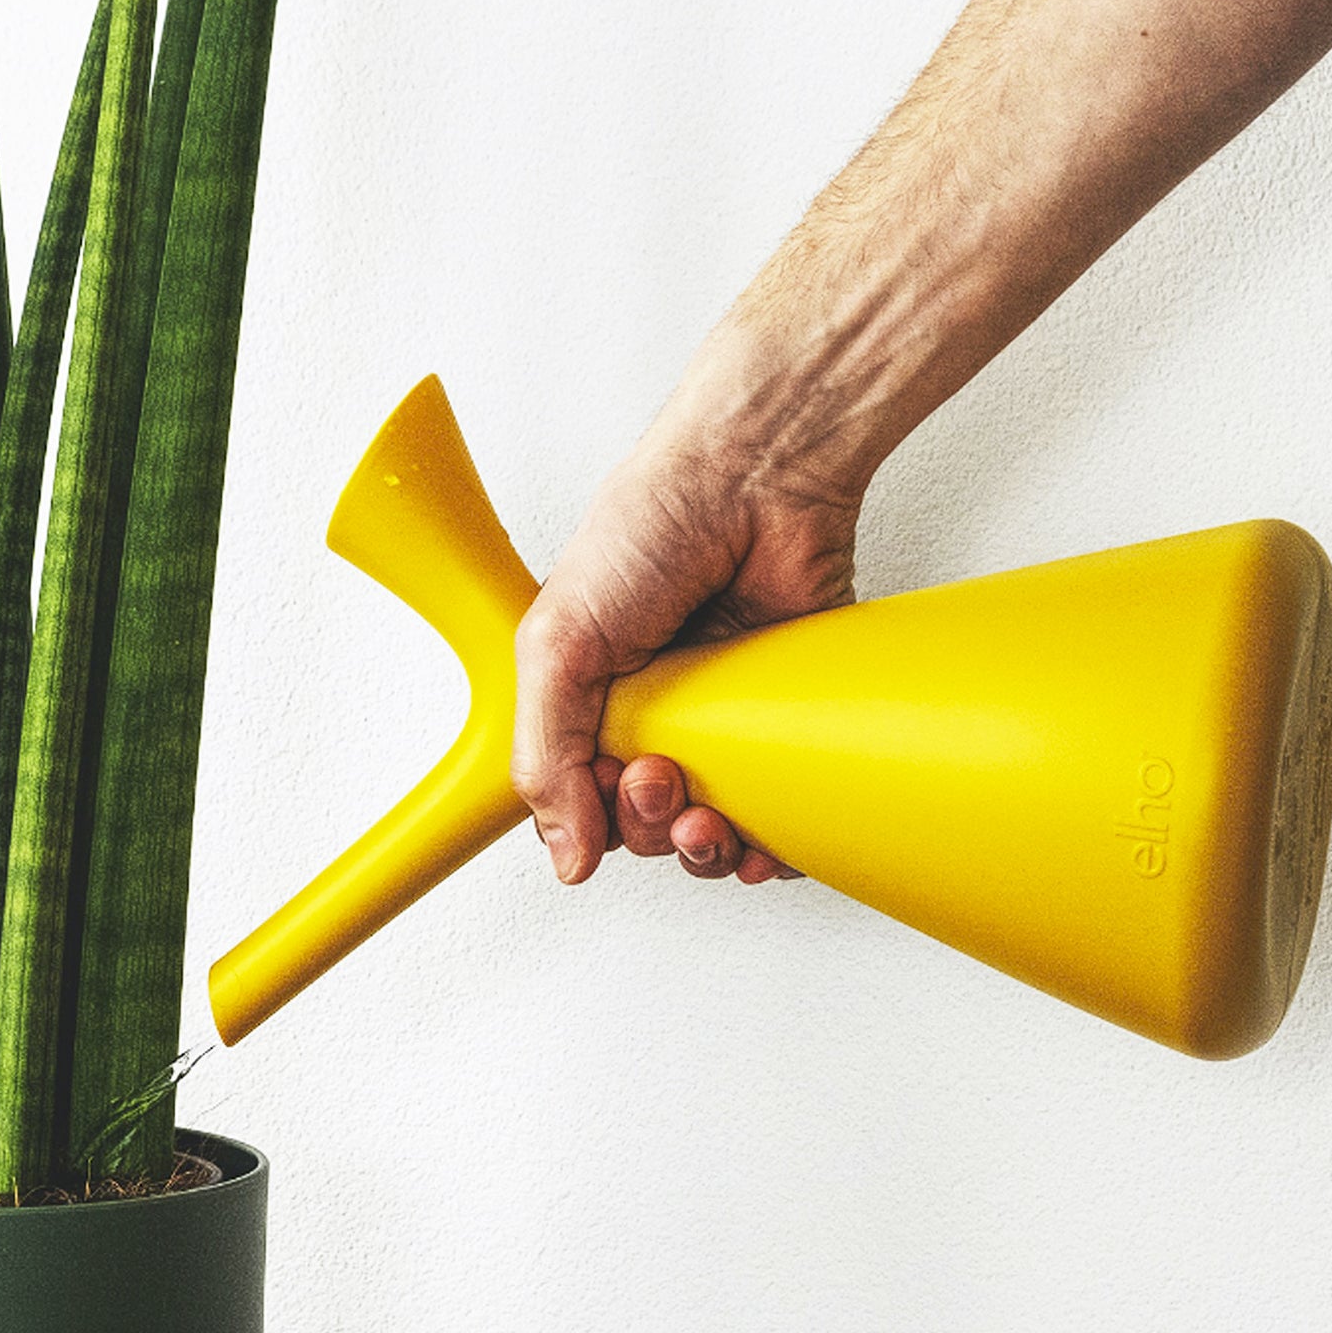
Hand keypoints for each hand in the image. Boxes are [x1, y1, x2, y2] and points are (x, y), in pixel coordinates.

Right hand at [511, 379, 862, 884]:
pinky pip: (782, 814)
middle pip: (647, 826)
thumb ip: (544, 753)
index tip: (607, 795)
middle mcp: (657, 715)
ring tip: (706, 812)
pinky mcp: (787, 720)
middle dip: (649, 826)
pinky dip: (772, 848)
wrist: (757, 478)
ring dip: (707, 848)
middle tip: (659, 777)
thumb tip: (564, 854)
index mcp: (591, 699)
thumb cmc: (652, 526)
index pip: (582, 800)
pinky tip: (761, 844)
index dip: (594, 819)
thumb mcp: (557, 642)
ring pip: (714, 832)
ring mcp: (725, 721)